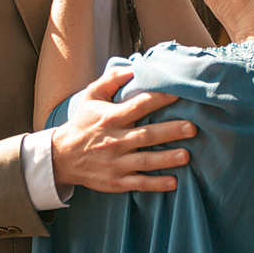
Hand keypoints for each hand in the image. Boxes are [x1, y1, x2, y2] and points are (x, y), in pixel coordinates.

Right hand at [51, 66, 196, 192]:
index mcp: (110, 118)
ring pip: (146, 161)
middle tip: (191, 127)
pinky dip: (156, 185)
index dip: (159, 98)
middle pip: (147, 135)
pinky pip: (139, 183)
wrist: (62, 157)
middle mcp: (114, 141)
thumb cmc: (83, 123)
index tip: (179, 93)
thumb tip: (135, 67)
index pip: (138, 106)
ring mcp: (115, 163)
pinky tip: (174, 182)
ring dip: (167, 159)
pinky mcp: (116, 181)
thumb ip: (112, 79)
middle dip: (170, 131)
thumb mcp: (91, 96)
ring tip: (186, 155)